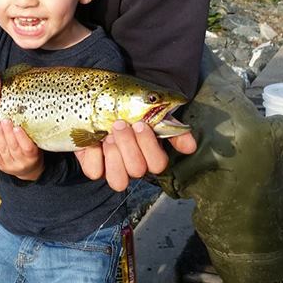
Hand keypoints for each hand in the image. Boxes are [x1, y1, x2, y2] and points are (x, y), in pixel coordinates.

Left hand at [0, 120, 43, 180]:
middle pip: (13, 147)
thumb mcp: (36, 146)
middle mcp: (21, 163)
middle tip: (5, 121)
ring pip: (3, 150)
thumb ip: (30, 137)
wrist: (29, 170)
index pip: (27, 148)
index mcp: (32, 158)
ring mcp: (10, 166)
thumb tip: (21, 121)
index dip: (21, 137)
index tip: (16, 127)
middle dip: (8, 133)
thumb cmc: (33, 155)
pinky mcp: (2, 166)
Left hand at [75, 120, 195, 191]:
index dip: (148, 146)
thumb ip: (173, 128)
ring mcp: (114, 168)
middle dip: (128, 146)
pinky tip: (94, 139)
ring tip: (109, 135)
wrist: (108, 100)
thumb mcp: (156, 112)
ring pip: (118, 181)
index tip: (140, 124)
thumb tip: (190, 147)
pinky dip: (93, 156)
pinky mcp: (94, 166)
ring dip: (114, 157)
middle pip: (137, 170)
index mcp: (151, 155)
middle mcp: (134, 166)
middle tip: (120, 124)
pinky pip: (94, 172)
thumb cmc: (135, 108)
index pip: (157, 164)